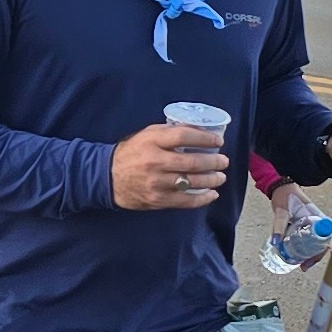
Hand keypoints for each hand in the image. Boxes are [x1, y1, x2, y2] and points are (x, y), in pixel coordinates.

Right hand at [111, 121, 227, 210]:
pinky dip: (202, 198)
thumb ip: (169, 132)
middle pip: (192, 161)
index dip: (205, 138)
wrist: (107, 177)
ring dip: (211, 180)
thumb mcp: (146, 135)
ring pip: (191, 182)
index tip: (218, 141)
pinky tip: (211, 194)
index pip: (184, 136)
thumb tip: (198, 131)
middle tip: (223, 161)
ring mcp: (156, 182)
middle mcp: (154, 162)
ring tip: (220, 177)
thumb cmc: (131, 153)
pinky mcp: (157, 199)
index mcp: (152, 141)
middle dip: (213, 162)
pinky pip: (185, 201)